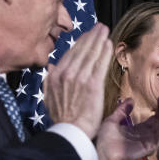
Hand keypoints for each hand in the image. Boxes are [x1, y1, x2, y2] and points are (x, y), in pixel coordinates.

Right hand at [44, 24, 112, 138]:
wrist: (70, 132)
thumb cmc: (62, 119)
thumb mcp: (48, 98)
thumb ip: (49, 81)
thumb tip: (50, 66)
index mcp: (55, 76)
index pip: (69, 55)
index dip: (80, 43)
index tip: (87, 36)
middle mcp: (66, 74)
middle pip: (81, 50)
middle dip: (91, 37)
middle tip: (100, 27)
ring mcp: (79, 78)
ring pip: (91, 54)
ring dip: (99, 40)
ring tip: (105, 31)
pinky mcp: (93, 84)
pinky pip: (100, 63)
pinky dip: (105, 52)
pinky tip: (109, 44)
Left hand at [95, 97, 158, 159]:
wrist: (102, 151)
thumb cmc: (105, 139)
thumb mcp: (113, 120)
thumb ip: (122, 110)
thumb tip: (130, 99)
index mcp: (138, 131)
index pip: (153, 120)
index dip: (158, 110)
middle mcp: (145, 137)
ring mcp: (148, 143)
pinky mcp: (150, 148)